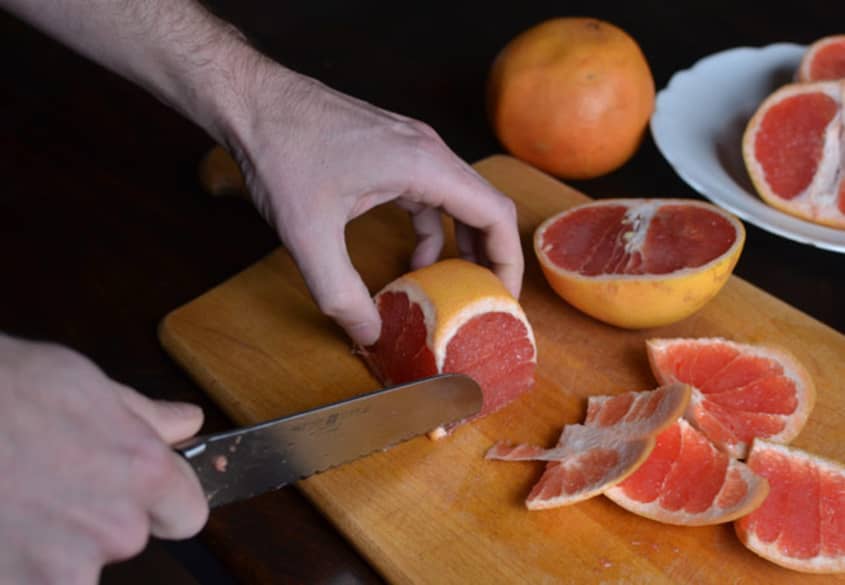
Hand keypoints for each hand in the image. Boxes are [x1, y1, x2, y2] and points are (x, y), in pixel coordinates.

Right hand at [0, 334, 207, 583]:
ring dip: (48, 549)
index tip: (140, 493)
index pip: (188, 513)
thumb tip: (188, 423)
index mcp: (143, 473)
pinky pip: (29, 582)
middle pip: (125, 538)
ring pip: (72, 570)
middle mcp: (115, 529)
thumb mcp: (84, 384)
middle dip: (94, 517)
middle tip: (46, 482)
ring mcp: (61, 572)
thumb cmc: (2, 388)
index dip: (164, 501)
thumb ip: (145, 416)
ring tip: (12, 502)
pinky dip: (11, 565)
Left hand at [225, 63, 523, 345]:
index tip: (503, 298)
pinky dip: (431, 229)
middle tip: (485, 300)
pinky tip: (414, 257)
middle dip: (489, 256)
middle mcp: (428, 151)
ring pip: (458, 199)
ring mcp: (411, 146)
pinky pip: (430, 194)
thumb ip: (341, 293)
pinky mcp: (391, 150)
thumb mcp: (308, 235)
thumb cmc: (281, 152)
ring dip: (461, 243)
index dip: (508, 260)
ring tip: (455, 285)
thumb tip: (370, 333)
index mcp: (424, 165)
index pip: (494, 213)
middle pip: (484, 206)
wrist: (252, 101)